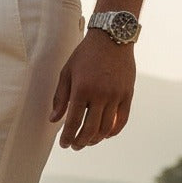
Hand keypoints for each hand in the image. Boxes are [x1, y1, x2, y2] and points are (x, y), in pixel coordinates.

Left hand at [50, 32, 135, 149]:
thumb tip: (54, 120)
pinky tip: (105, 134)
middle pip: (90, 130)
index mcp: (82, 89)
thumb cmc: (85, 54)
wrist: (112, 36)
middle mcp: (100, 94)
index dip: (67, 137)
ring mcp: (116, 95)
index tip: (64, 144)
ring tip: (88, 141)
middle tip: (75, 146)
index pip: (73, 122)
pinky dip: (113, 131)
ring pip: (106, 128)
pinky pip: (122, 120)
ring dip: (96, 140)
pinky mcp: (128, 94)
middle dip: (80, 142)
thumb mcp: (67, 72)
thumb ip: (60, 97)